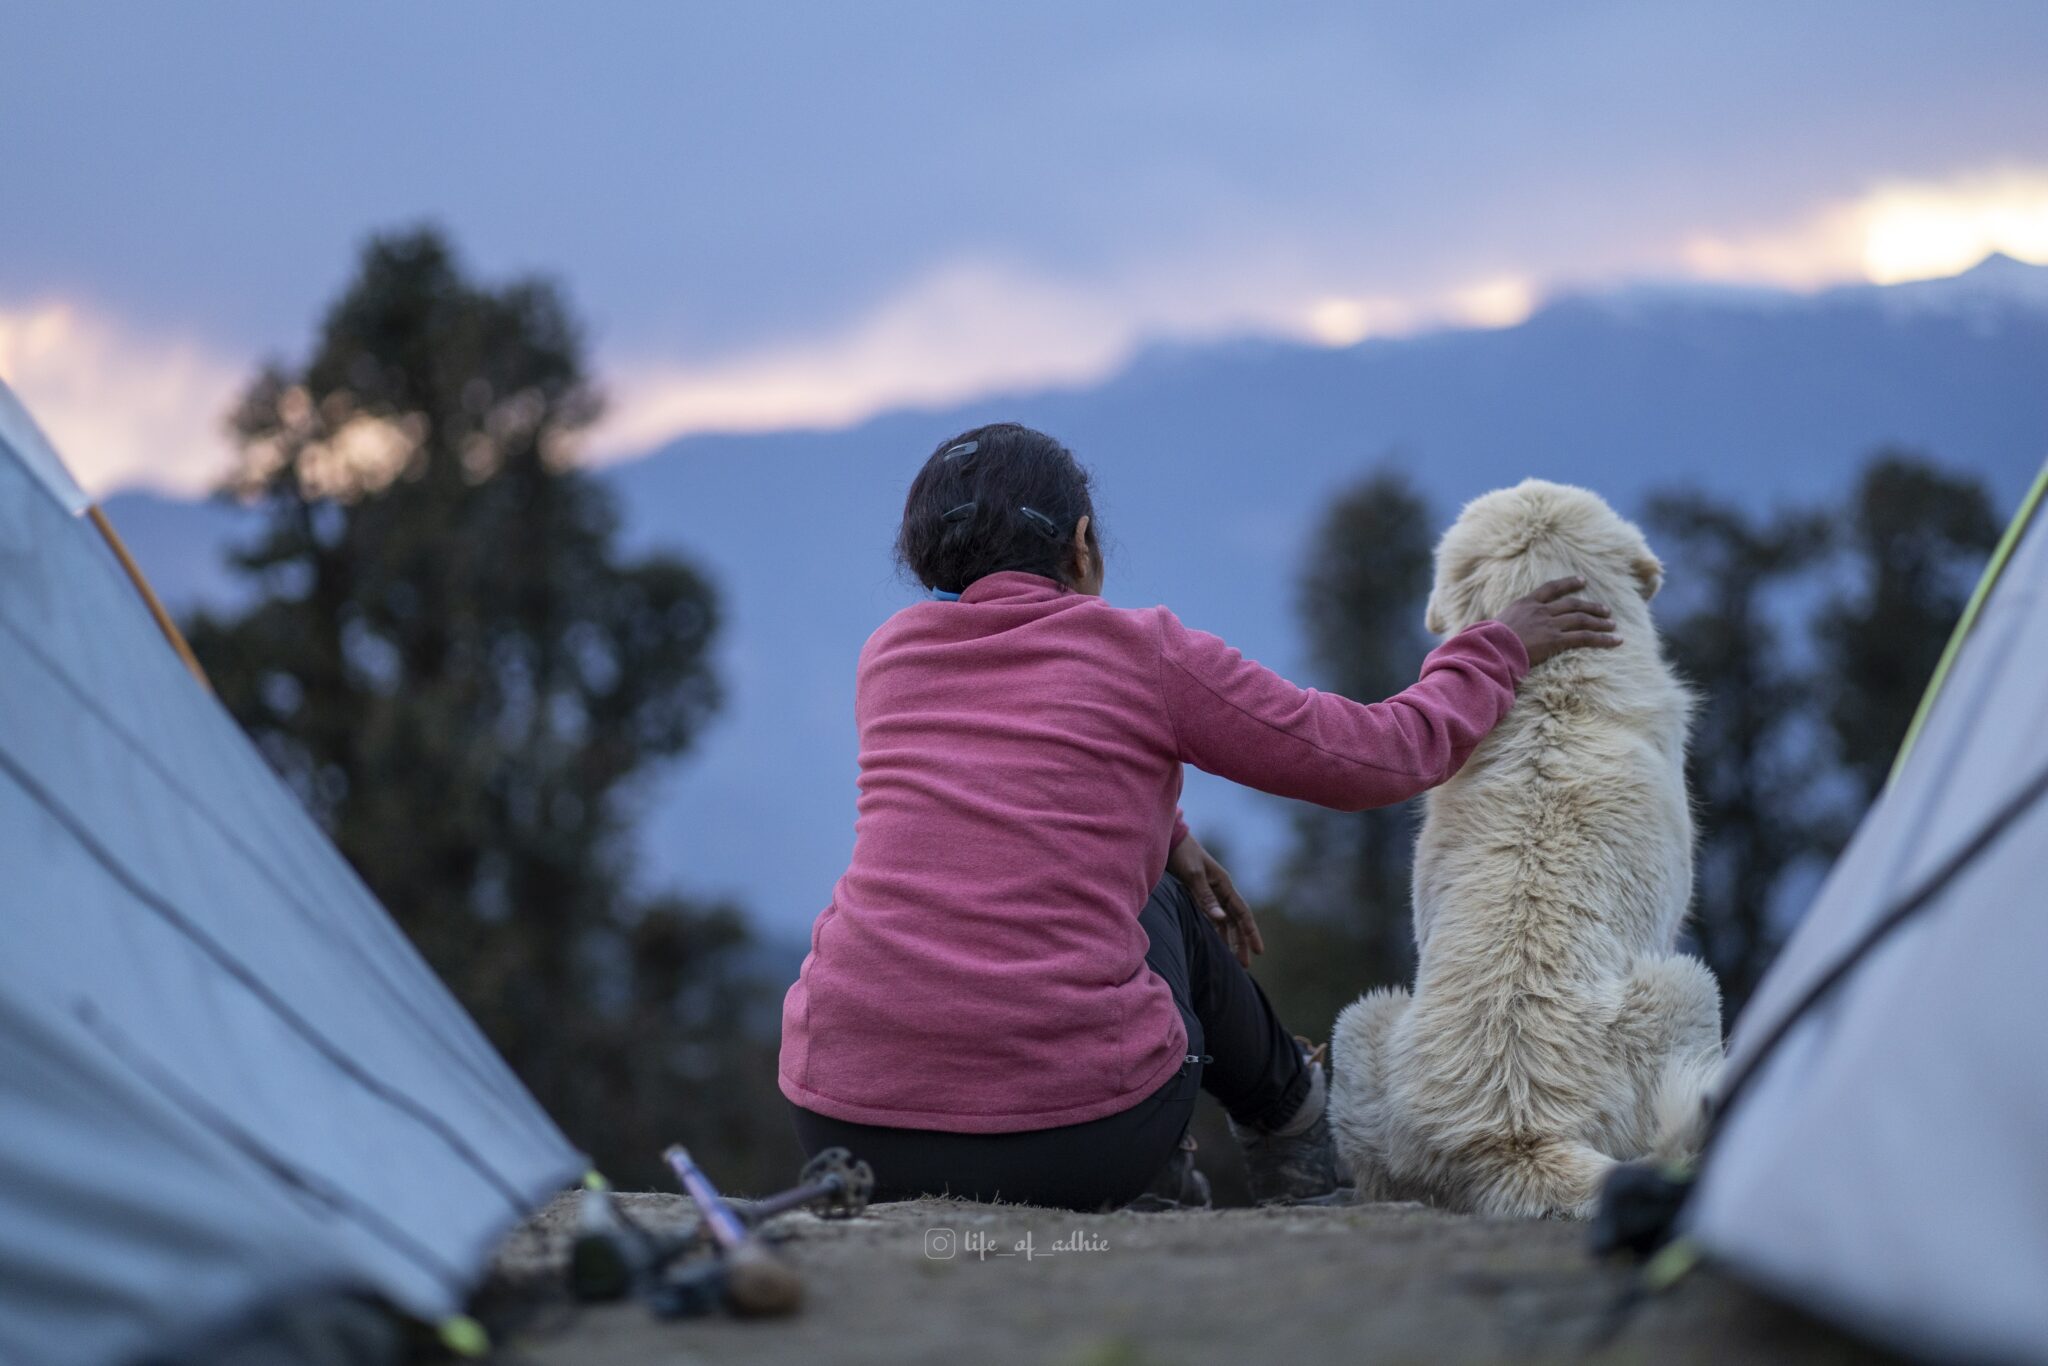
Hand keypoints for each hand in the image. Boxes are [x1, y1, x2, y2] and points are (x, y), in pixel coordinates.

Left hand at [1168, 833, 1262, 965]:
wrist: (1168, 839)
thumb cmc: (1181, 854)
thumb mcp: (1193, 875)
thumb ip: (1205, 897)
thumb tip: (1220, 920)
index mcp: (1224, 884)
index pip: (1242, 913)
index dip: (1251, 932)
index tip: (1259, 951)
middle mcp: (1221, 889)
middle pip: (1236, 920)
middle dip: (1242, 942)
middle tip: (1245, 964)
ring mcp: (1211, 891)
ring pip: (1226, 920)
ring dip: (1230, 938)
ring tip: (1233, 958)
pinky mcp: (1199, 893)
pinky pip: (1213, 916)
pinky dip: (1217, 930)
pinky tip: (1217, 942)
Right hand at [1496, 576, 1621, 666]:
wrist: (1490, 648)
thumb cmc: (1486, 641)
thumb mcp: (1493, 625)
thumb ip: (1505, 625)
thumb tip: (1496, 631)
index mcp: (1525, 604)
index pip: (1551, 589)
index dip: (1568, 584)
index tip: (1582, 581)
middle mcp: (1540, 611)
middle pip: (1572, 604)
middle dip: (1590, 606)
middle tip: (1605, 610)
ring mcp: (1549, 624)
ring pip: (1581, 619)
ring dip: (1600, 622)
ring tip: (1612, 625)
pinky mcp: (1556, 640)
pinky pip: (1585, 637)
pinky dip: (1602, 638)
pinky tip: (1615, 640)